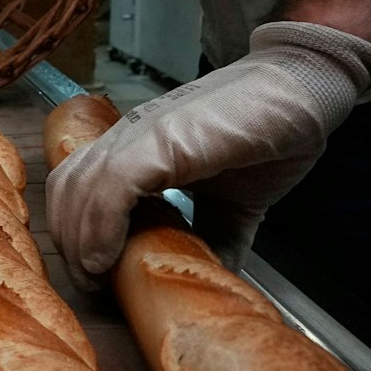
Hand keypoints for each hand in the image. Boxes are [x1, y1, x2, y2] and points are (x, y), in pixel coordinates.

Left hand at [47, 22, 370, 286]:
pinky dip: (99, 227)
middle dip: (68, 242)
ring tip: (97, 277)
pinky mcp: (162, 139)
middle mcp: (127, 136)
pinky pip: (110, 186)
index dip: (73, 232)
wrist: (305, 87)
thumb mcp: (234, 204)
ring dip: (79, 241)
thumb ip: (215, 240)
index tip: (92, 274)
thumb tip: (214, 283)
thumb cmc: (269, 135)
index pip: (76, 187)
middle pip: (65, 190)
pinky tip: (107, 258)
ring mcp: (141, 135)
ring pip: (78, 188)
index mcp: (137, 148)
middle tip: (91, 283)